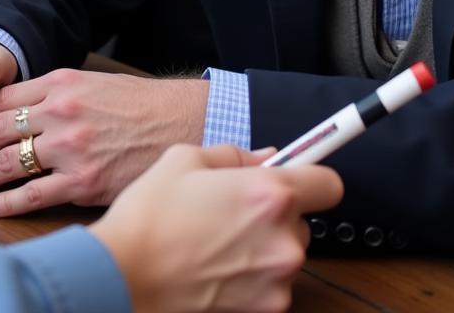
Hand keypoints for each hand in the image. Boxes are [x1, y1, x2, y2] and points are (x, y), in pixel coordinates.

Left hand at [0, 71, 208, 215]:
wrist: (182, 122)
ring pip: (7, 163)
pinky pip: (33, 195)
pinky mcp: (83, 182)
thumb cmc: (139, 103)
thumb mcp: (93, 83)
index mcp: (61, 83)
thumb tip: (20, 107)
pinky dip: (5, 203)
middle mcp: (61, 112)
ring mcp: (71, 149)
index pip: (3, 98)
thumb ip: (55, 93)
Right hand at [90, 144, 342, 312]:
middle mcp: (284, 239)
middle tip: (233, 208)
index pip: (329, 183)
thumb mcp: (186, 158)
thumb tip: (267, 158)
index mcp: (270, 193)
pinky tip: (217, 264)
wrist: (125, 274)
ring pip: (286, 252)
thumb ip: (236, 155)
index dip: (312, 176)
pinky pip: (272, 281)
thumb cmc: (152, 212)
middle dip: (275, 212)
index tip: (297, 177)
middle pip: (303, 219)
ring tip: (218, 239)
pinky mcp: (266, 309)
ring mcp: (277, 279)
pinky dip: (253, 274)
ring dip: (264, 244)